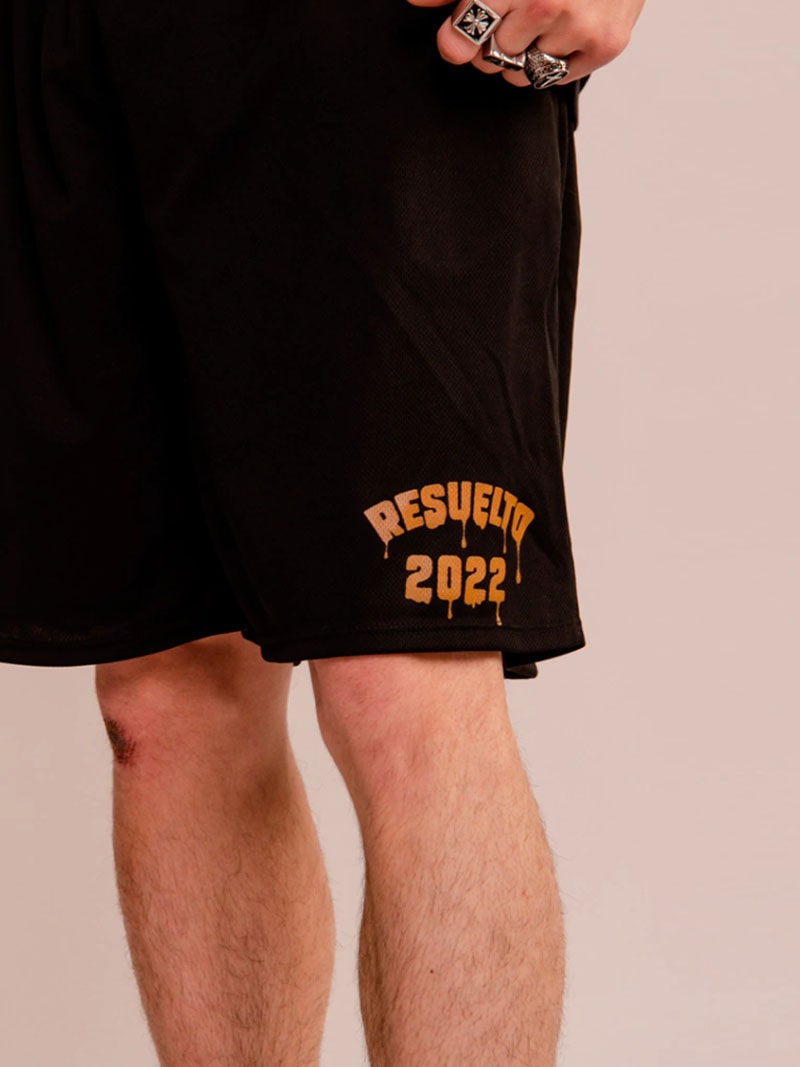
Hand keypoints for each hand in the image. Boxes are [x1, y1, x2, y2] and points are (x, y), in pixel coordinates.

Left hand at [405, 0, 645, 86]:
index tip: (459, 32)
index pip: (465, 34)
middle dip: (492, 44)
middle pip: (490, 59)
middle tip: (510, 18)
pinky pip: (554, 80)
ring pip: (521, 75)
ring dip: (522, 56)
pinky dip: (552, 62)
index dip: (457, 36)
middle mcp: (545, 3)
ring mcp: (578, 26)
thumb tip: (414, 3)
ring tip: (537, 23)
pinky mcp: (604, 45)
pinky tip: (562, 31)